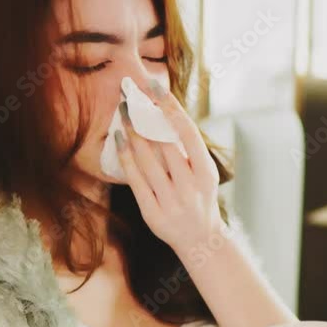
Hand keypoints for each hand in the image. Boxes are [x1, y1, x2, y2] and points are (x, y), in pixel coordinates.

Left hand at [115, 79, 223, 252]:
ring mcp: (172, 202)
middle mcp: (190, 187)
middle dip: (145, 116)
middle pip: (164, 143)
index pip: (187, 132)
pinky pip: (135, 180)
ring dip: (133, 131)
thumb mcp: (204, 174)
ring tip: (123, 111)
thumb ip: (188, 150)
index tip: (154, 86)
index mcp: (207, 173)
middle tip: (130, 94)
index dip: (170, 107)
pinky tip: (119, 138)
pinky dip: (126, 156)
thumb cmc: (200, 198)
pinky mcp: (153, 213)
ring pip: (147, 160)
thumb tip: (166, 112)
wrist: (201, 241)